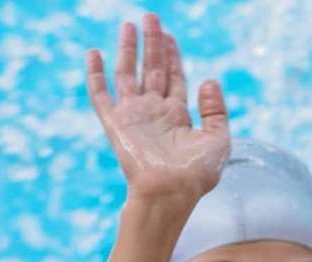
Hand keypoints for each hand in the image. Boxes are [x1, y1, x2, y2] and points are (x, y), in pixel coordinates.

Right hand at [86, 13, 229, 200]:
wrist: (171, 192)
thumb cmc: (196, 174)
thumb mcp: (218, 139)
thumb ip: (215, 110)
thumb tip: (209, 79)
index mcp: (177, 117)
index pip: (174, 78)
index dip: (172, 56)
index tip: (170, 36)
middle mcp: (154, 113)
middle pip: (152, 70)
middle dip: (152, 44)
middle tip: (151, 17)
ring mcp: (134, 117)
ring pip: (128, 74)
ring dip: (128, 50)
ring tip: (128, 25)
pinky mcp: (116, 124)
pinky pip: (101, 95)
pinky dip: (95, 75)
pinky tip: (92, 53)